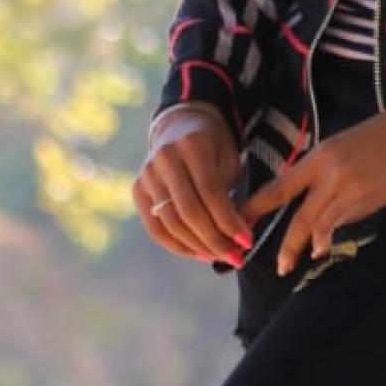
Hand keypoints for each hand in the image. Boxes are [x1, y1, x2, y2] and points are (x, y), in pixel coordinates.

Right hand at [134, 110, 250, 264]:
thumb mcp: (229, 161)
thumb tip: (238, 239)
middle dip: (215, 239)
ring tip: (221, 257)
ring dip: (198, 247)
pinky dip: (178, 246)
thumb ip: (231, 196)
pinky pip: (156, 228)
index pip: (210, 192)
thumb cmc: (213, 149)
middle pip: (188, 211)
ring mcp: (147, 174)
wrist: (180, 128)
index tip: (247, 242)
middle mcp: (164, 158)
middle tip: (236, 257)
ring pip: (171, 223)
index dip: (229, 221)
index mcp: (192, 145)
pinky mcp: (137, 189)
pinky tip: (199, 253)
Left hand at [241, 68, 385, 275]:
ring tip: (293, 264)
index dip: (256, 207)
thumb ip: (332, 173)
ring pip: (317, 221)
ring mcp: (350, 183)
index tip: (238, 222)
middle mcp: (329, 169)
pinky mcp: (372, 195)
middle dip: (283, 243)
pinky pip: (343, 221)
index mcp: (321, 154)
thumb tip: (321, 202)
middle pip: (296, 212)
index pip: (280, 185)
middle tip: (277, 266)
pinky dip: (330, 238)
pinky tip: (324, 249)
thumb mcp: (352, 147)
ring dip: (304, 245)